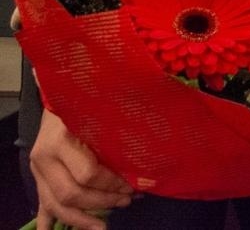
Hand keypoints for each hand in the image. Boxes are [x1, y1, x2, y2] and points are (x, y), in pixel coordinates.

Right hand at [30, 108, 131, 229]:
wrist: (59, 98)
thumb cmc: (87, 102)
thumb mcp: (99, 114)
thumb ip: (116, 137)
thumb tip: (145, 164)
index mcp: (61, 140)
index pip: (88, 174)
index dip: (112, 183)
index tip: (133, 185)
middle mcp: (45, 158)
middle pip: (70, 193)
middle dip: (101, 201)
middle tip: (126, 200)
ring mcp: (38, 171)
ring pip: (55, 205)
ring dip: (82, 219)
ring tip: (103, 226)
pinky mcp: (38, 179)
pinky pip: (43, 206)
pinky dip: (53, 221)